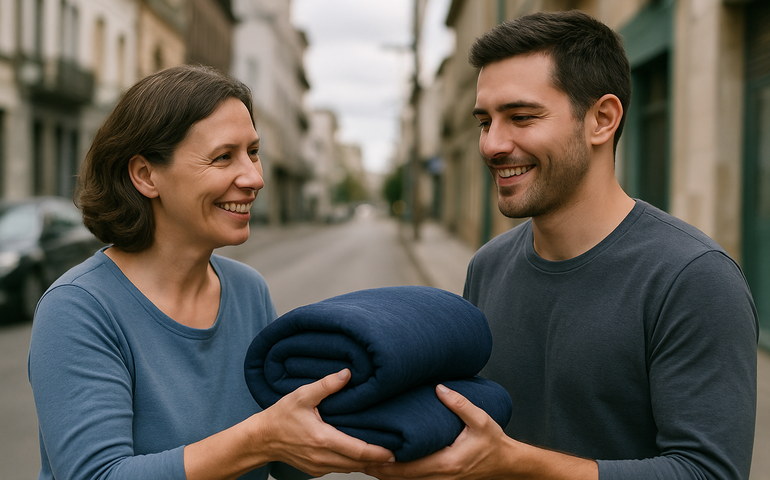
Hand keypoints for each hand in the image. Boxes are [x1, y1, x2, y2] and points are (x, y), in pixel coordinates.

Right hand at [258, 369, 394, 476]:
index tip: (394, 452)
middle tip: (395, 454)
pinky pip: (338, 469)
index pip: (357, 451)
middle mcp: (322, 457)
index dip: (378, 453)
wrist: (261, 438)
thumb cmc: (281, 416)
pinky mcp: (314, 470)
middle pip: (357, 464)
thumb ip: (326, 385)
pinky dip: (351, 464)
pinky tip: (359, 454)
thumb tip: (347, 373)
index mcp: (322, 439)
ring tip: (382, 454)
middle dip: (377, 460)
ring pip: (349, 469)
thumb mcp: (302, 395)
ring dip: (365, 463)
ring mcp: (318, 467)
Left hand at [365, 384, 511, 478]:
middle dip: (380, 470)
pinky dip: (400, 475)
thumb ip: (460, 404)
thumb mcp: (481, 420)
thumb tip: (440, 388)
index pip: (410, 467)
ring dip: (387, 474)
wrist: (505, 463)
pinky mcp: (441, 479)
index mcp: (447, 462)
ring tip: (366, 461)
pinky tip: (388, 466)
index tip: (370, 453)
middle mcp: (441, 476)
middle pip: (403, 478)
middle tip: (358, 457)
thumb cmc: (493, 443)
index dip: (388, 463)